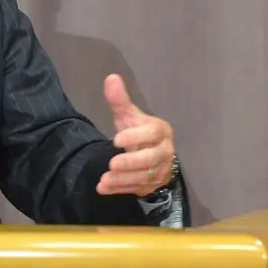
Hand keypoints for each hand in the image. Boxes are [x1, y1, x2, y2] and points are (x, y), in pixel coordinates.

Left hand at [97, 74, 175, 196]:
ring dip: (123, 180)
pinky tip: (103, 189)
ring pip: (143, 177)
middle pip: (151, 159)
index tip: (116, 139)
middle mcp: (164, 152)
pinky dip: (119, 190)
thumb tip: (111, 78)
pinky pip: (136, 189)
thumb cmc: (139, 132)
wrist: (151, 154)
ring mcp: (159, 171)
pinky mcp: (151, 185)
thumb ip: (120, 100)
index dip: (136, 137)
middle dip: (131, 163)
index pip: (152, 134)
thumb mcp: (129, 116)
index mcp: (161, 131)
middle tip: (112, 163)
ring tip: (104, 179)